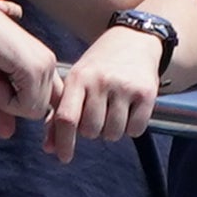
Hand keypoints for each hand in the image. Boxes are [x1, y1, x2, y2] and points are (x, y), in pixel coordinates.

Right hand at [0, 0, 67, 136]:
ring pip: (34, 111)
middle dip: (14, 106)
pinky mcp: (34, 68)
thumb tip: (7, 134)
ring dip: (9, 102)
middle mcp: (49, 64)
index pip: (52, 101)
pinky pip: (26, 105)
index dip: (41, 114)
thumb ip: (1, 108)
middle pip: (40, 110)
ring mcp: (44, 65)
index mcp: (43, 64)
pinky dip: (6, 100)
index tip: (35, 131)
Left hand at [38, 20, 169, 159]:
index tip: (64, 157)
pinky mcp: (146, 93)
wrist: (134, 39)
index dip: (63, 142)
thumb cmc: (100, 65)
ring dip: (112, 130)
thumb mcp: (77, 80)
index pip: (67, 118)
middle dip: (92, 131)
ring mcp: (125, 87)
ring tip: (114, 111)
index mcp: (79, 77)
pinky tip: (130, 111)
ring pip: (113, 133)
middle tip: (98, 115)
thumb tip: (50, 148)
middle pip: (91, 131)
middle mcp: (101, 81)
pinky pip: (135, 130)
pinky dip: (131, 128)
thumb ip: (61, 114)